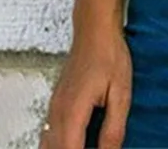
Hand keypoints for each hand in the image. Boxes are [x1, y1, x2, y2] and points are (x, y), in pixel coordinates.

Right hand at [40, 27, 131, 148]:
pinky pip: (48, 134)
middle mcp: (57, 113)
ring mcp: (53, 108)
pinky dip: (57, 145)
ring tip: (84, 146)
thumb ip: (113, 128)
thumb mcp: (121, 93)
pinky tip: (74, 143)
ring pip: (47, 145)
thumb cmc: (108, 54)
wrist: (94, 30)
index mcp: (73, 112)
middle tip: (94, 148)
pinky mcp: (56, 103)